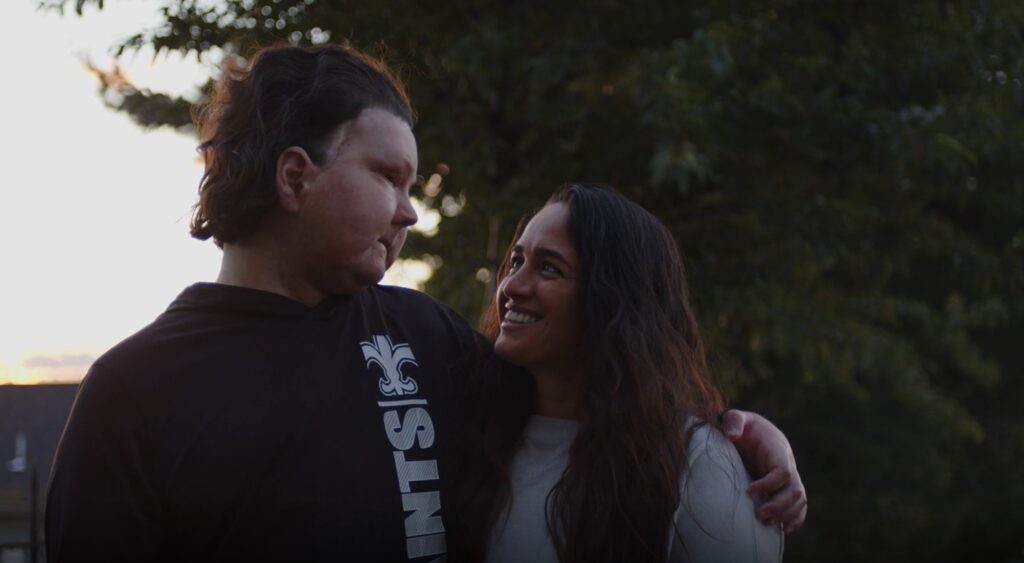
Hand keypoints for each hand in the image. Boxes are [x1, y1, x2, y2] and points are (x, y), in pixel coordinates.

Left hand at [721, 409, 807, 533]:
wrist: (751, 432)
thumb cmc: (743, 426)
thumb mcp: (737, 417)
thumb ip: (734, 421)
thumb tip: (731, 436)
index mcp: (778, 449)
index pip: (783, 471)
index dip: (769, 484)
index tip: (748, 490)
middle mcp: (787, 464)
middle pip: (795, 490)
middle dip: (779, 505)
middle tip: (758, 514)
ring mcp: (789, 477)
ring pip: (799, 501)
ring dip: (785, 515)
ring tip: (764, 522)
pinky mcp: (784, 487)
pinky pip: (799, 506)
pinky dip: (795, 519)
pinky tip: (783, 530)